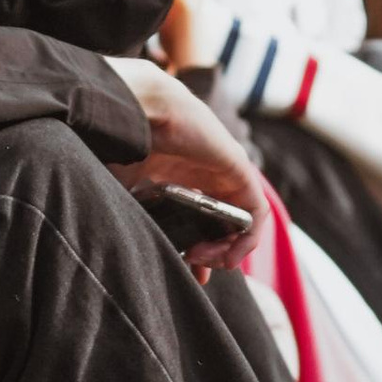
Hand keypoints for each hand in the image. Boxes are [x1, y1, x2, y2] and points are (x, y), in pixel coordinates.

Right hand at [106, 55, 265, 271]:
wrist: (142, 108)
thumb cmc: (128, 140)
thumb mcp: (127, 186)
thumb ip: (134, 211)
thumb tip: (126, 245)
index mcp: (181, 178)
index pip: (200, 220)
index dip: (196, 249)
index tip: (186, 269)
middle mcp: (207, 177)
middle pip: (223, 225)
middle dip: (214, 255)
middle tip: (198, 273)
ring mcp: (226, 173)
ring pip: (241, 222)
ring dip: (228, 250)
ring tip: (205, 260)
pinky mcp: (240, 171)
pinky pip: (255, 213)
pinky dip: (247, 238)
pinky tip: (227, 254)